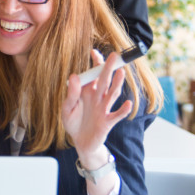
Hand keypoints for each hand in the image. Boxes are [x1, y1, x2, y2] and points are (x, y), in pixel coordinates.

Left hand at [61, 50, 132, 166]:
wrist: (80, 142)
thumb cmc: (74, 122)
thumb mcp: (67, 108)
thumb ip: (71, 93)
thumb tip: (74, 76)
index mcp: (88, 91)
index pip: (93, 74)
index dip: (95, 63)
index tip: (94, 51)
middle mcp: (98, 97)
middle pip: (105, 80)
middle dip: (109, 68)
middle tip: (114, 56)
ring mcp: (104, 109)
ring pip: (112, 94)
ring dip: (117, 84)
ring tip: (121, 72)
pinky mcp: (107, 122)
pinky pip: (116, 115)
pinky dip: (123, 110)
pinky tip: (128, 103)